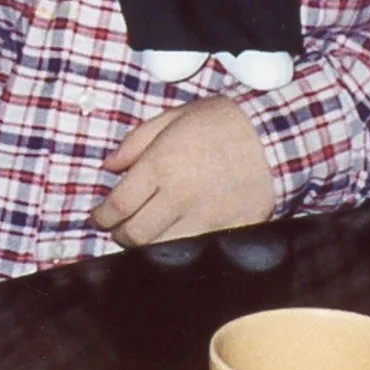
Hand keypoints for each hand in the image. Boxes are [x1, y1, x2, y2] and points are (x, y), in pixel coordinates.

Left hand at [93, 95, 274, 246]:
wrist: (272, 137)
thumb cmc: (219, 122)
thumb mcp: (171, 117)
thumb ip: (135, 142)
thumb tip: (108, 166)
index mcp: (161, 164)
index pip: (120, 205)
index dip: (103, 217)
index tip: (98, 217)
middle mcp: (179, 196)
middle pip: (137, 234)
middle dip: (120, 235)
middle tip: (117, 230)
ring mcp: (205, 218)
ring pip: (163, 250)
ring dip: (146, 247)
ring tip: (141, 237)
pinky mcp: (227, 231)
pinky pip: (194, 251)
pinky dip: (177, 251)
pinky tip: (172, 241)